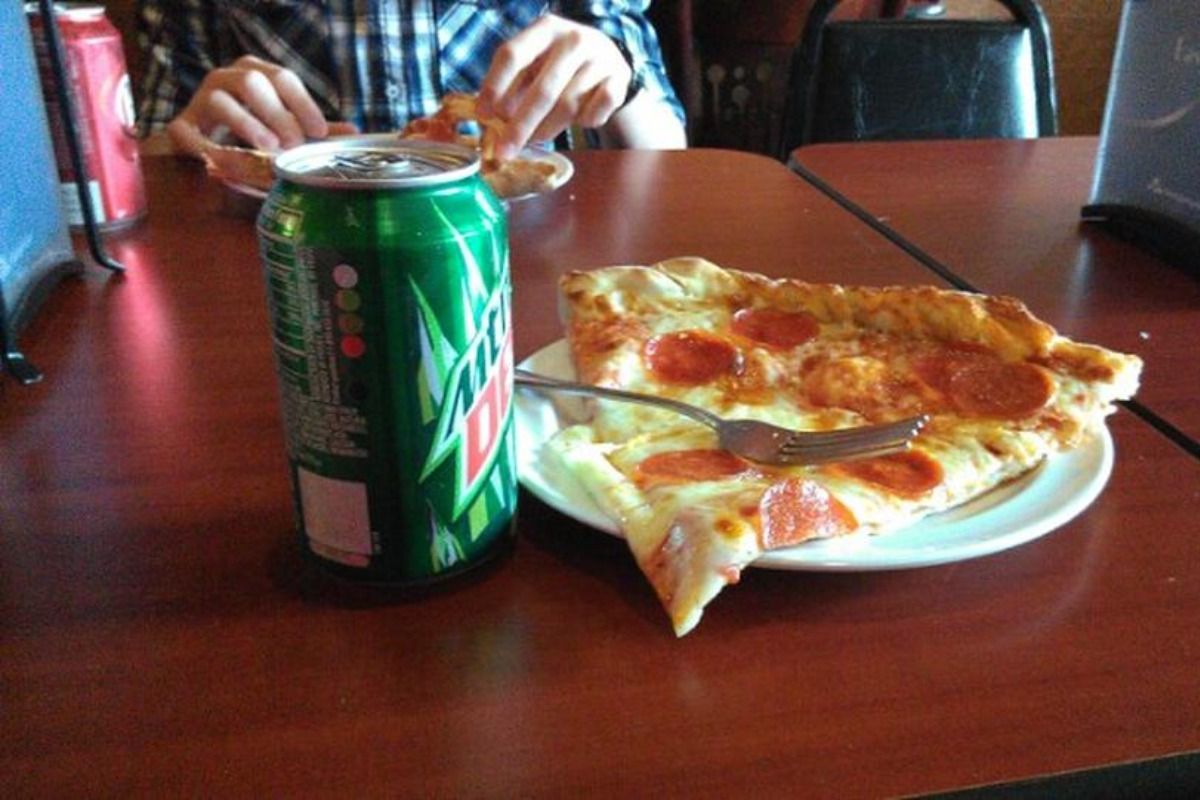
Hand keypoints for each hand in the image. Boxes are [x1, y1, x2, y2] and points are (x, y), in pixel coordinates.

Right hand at [166, 55, 357, 155]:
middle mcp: (226, 76)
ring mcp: (201, 98)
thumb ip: (314, 128)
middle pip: (253, 83)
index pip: (283, 77)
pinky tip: (227, 163)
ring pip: (222, 100)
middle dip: (277, 114)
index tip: (319, 133)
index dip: (303, 104)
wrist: (200, 138)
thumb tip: (355, 132)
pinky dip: (209, 148)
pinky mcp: (181, 124)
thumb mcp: (285, 125)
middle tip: (294, 144)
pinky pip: (190, 132)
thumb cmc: (250, 127)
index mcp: (256, 71)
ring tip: (269, 147)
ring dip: (248, 124)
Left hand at [478, 14, 631, 159]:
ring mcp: (600, 58)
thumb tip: (489, 120)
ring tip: (535, 139)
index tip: (483, 115)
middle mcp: (574, 38)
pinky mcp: (619, 79)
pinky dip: (582, 123)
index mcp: (545, 28)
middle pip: (542, 89)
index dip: (494, 86)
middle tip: (505, 150)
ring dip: (547, 130)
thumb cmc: (559, 64)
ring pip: (567, 106)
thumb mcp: (535, 63)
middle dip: (520, 125)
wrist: (607, 57)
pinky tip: (577, 122)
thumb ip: (513, 85)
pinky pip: (595, 113)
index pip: (513, 55)